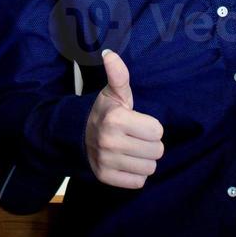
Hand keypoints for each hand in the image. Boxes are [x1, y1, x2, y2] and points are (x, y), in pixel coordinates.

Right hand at [84, 49, 163, 188]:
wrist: (78, 135)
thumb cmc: (105, 112)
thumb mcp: (114, 93)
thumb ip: (118, 75)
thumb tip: (110, 53)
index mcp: (116, 119)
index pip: (157, 131)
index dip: (151, 127)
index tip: (138, 123)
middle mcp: (110, 142)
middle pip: (157, 151)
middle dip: (150, 144)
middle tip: (136, 137)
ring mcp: (106, 162)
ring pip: (150, 168)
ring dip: (144, 160)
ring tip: (132, 150)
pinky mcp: (106, 178)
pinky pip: (138, 182)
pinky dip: (135, 174)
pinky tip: (126, 162)